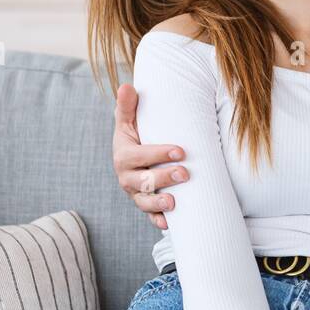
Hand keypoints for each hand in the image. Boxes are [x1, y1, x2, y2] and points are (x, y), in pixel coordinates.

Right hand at [111, 83, 187, 229]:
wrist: (136, 156)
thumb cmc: (136, 135)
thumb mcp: (129, 121)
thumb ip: (127, 106)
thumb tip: (127, 86)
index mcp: (123, 155)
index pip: (139, 156)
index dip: (158, 154)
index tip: (180, 151)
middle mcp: (127, 177)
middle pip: (143, 181)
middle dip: (164, 178)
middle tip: (186, 173)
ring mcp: (136, 193)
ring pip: (145, 201)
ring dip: (159, 203)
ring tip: (174, 201)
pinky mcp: (146, 204)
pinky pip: (150, 216)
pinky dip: (158, 221)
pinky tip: (168, 223)